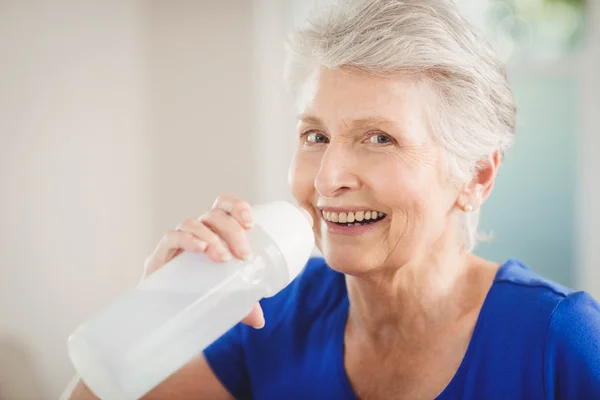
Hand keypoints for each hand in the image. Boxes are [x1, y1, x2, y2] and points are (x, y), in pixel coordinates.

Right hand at [142, 194, 264, 328]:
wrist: (162, 318)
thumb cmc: (197, 297)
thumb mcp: (226, 298)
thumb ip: (243, 305)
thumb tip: (259, 320)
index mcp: (213, 234)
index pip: (223, 206)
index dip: (237, 207)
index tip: (250, 223)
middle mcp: (195, 234)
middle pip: (213, 215)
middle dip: (232, 230)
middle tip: (244, 254)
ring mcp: (176, 244)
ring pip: (193, 223)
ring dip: (211, 237)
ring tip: (223, 258)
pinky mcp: (158, 257)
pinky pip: (171, 237)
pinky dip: (188, 239)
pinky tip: (200, 249)